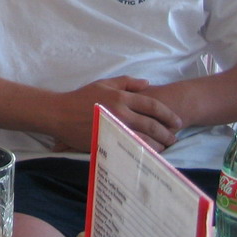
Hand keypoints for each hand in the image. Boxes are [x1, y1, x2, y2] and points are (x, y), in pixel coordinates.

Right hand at [49, 76, 182, 153]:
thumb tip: (148, 83)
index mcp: (121, 97)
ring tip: (165, 148)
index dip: (168, 114)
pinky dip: (143, 152)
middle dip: (167, 133)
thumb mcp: (103, 83)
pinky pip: (131, 149)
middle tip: (174, 138)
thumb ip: (126, 82)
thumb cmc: (81, 97)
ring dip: (159, 145)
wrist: (59, 114)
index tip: (177, 122)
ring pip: (145, 139)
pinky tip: (149, 155)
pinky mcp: (108, 142)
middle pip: (152, 125)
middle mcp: (121, 113)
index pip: (153, 106)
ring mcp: (115, 129)